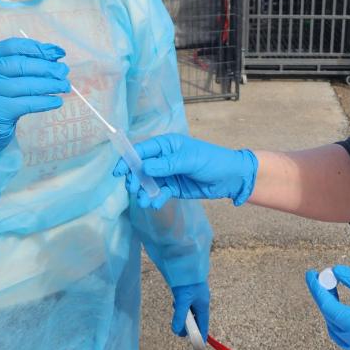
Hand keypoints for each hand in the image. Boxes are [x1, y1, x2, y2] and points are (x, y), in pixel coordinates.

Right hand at [0, 38, 69, 156]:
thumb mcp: (4, 76)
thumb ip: (25, 62)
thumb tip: (56, 52)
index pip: (13, 47)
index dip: (37, 48)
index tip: (57, 52)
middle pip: (21, 66)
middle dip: (47, 68)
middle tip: (64, 71)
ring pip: (26, 86)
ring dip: (50, 85)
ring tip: (65, 86)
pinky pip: (26, 104)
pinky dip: (44, 102)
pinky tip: (56, 101)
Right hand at [112, 133, 257, 208]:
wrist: (231, 178)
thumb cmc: (212, 161)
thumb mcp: (190, 160)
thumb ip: (167, 165)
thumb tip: (144, 168)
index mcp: (167, 145)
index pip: (142, 150)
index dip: (128, 160)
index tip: (118, 172)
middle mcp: (164, 159)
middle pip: (142, 168)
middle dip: (134, 179)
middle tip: (132, 189)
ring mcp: (168, 174)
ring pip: (149, 183)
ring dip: (143, 192)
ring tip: (142, 201)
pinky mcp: (174, 187)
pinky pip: (160, 193)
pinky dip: (155, 199)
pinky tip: (155, 204)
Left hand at [170, 282, 210, 341]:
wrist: (183, 262)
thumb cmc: (187, 282)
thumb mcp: (182, 301)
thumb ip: (179, 316)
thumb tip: (176, 331)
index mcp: (203, 304)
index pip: (203, 324)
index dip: (200, 334)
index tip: (198, 345)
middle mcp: (200, 301)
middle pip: (195, 319)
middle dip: (187, 325)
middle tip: (179, 329)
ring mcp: (194, 296)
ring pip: (189, 310)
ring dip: (182, 314)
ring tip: (177, 308)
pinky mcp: (187, 291)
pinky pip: (185, 303)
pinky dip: (180, 305)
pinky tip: (176, 300)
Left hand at [305, 265, 349, 349]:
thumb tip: (336, 271)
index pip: (329, 307)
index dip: (318, 288)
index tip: (311, 274)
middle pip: (331, 322)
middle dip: (326, 301)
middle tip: (327, 281)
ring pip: (340, 335)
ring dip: (335, 315)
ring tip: (338, 294)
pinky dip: (347, 328)